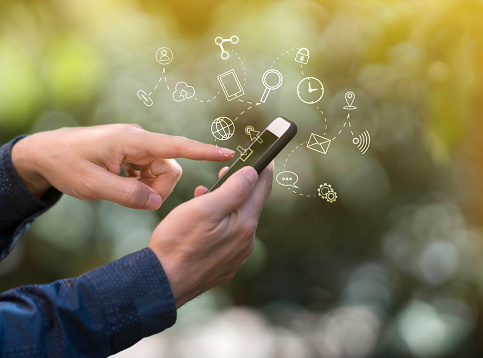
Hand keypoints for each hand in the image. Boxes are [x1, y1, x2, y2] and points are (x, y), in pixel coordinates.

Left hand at [11, 124, 234, 208]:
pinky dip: (142, 184)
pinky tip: (121, 184)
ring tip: (122, 189)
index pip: (175, 145)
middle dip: (158, 188)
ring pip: (162, 172)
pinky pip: (151, 172)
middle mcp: (139, 140)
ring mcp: (137, 147)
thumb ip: (127, 194)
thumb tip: (155, 201)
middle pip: (170, 167)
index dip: (203, 151)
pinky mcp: (134, 154)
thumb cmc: (66, 164)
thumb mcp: (92, 185)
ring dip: (149, 187)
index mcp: (132, 141)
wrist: (46, 152)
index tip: (227, 153)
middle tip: (134, 198)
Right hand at [148, 162, 273, 307]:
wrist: (161, 283)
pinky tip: (202, 222)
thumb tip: (253, 173)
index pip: (262, 188)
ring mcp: (236, 256)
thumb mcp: (204, 209)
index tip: (265, 155)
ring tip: (204, 196)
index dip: (263, 168)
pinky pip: (229, 237)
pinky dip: (220, 223)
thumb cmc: (177, 243)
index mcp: (244, 225)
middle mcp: (246, 242)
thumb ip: (233, 190)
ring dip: (226, 205)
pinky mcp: (224, 265)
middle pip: (250, 204)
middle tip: (225, 172)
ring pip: (237, 221)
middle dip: (240, 185)